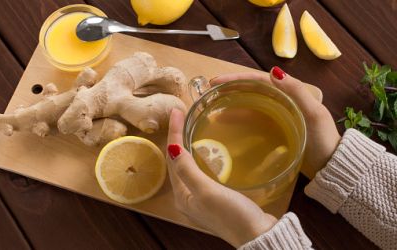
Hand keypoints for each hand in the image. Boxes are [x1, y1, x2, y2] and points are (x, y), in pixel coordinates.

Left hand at [166, 109, 276, 247]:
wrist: (257, 235)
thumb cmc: (231, 214)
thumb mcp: (206, 191)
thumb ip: (188, 170)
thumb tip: (172, 148)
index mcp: (182, 196)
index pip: (173, 158)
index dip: (174, 133)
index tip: (176, 111)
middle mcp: (188, 196)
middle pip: (178, 161)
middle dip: (177, 137)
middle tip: (181, 115)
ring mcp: (202, 197)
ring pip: (190, 165)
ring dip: (188, 145)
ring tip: (188, 126)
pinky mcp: (216, 196)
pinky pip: (203, 171)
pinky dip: (201, 156)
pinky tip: (207, 149)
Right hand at [210, 67, 340, 178]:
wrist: (331, 164)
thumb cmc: (324, 139)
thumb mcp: (313, 113)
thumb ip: (297, 91)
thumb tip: (273, 71)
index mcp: (290, 92)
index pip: (259, 79)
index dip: (236, 79)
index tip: (216, 82)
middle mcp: (282, 100)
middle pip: (251, 90)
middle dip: (230, 89)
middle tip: (209, 93)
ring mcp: (278, 115)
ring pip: (250, 104)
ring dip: (232, 104)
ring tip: (213, 109)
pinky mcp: (275, 129)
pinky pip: (254, 119)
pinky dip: (240, 119)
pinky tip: (228, 124)